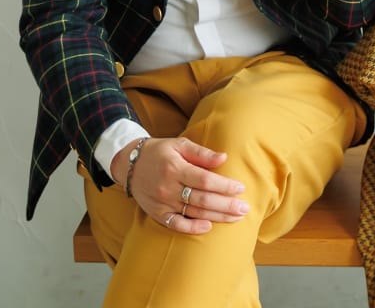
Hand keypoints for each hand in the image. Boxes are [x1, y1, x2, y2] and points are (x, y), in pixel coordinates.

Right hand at [117, 137, 250, 234]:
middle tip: (244, 208)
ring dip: (217, 217)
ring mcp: (163, 203)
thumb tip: (224, 158)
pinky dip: (192, 228)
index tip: (240, 188)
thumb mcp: (179, 145)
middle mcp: (168, 187)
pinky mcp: (158, 214)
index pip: (205, 180)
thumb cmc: (159, 152)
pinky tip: (208, 227)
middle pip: (203, 199)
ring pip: (194, 213)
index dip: (224, 185)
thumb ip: (201, 153)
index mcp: (175, 167)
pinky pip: (176, 225)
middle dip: (226, 205)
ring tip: (236, 217)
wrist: (129, 165)